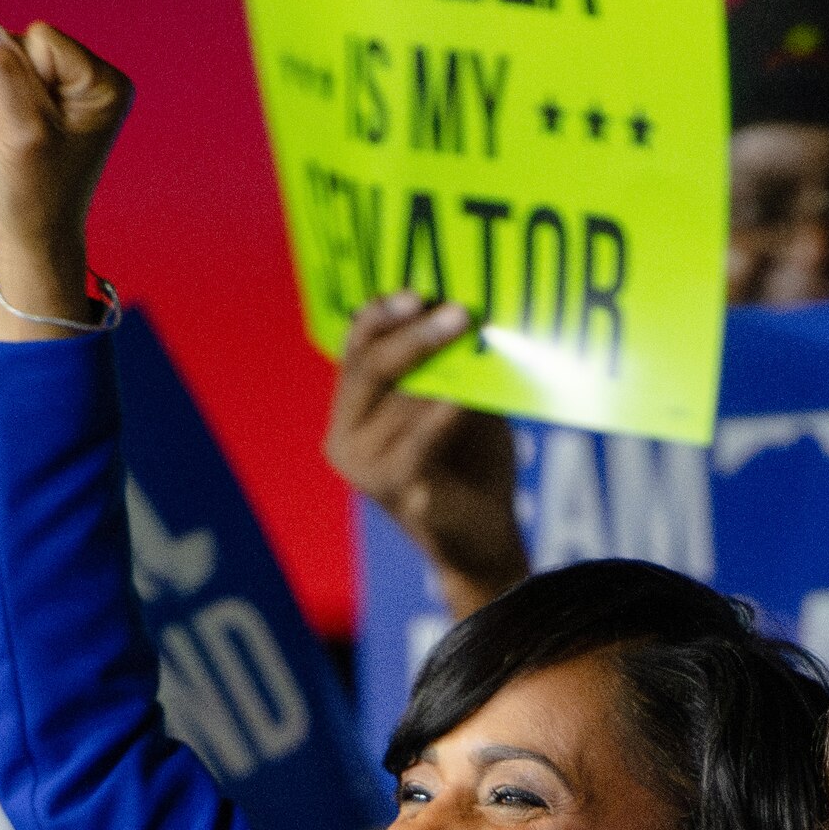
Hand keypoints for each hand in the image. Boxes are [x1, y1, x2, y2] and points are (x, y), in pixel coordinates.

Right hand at [0, 18, 134, 332]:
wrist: (29, 239)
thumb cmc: (36, 194)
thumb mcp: (22, 130)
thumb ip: (3, 73)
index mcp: (104, 83)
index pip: (41, 39)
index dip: (24, 78)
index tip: (35, 126)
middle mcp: (87, 82)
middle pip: (20, 46)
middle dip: (7, 90)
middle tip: (20, 139)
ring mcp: (59, 94)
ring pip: (1, 64)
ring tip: (14, 145)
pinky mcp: (34, 105)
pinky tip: (6, 144)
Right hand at [325, 294, 526, 608]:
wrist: (483, 538)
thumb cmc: (472, 461)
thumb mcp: (458, 401)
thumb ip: (449, 365)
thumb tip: (464, 307)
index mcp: (352, 408)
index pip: (355, 349)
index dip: (380, 315)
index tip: (416, 291)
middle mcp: (345, 435)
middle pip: (369, 367)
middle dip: (412, 335)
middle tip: (457, 312)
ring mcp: (363, 465)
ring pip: (398, 401)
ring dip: (439, 368)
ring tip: (476, 339)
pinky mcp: (391, 489)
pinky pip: (415, 441)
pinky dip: (439, 416)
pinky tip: (463, 395)